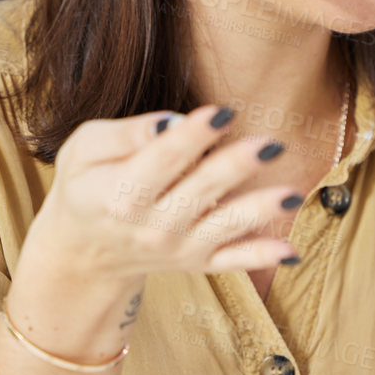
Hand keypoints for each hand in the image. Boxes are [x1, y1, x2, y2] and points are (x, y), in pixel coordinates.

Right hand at [28, 104, 303, 281]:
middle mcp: (152, 225)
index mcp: (120, 193)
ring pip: (224, 226)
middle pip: (200, 190)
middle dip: (235, 167)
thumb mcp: (83, 151)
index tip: (222, 112)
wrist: (84, 250)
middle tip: (270, 144)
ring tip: (292, 194)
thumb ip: (124, 135)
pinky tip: (291, 252)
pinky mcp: (197, 261)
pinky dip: (260, 257)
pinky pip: (232, 261)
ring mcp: (178, 247)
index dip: (193, 136)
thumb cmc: (87, 184)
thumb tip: (169, 123)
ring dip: (259, 210)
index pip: (162, 160)